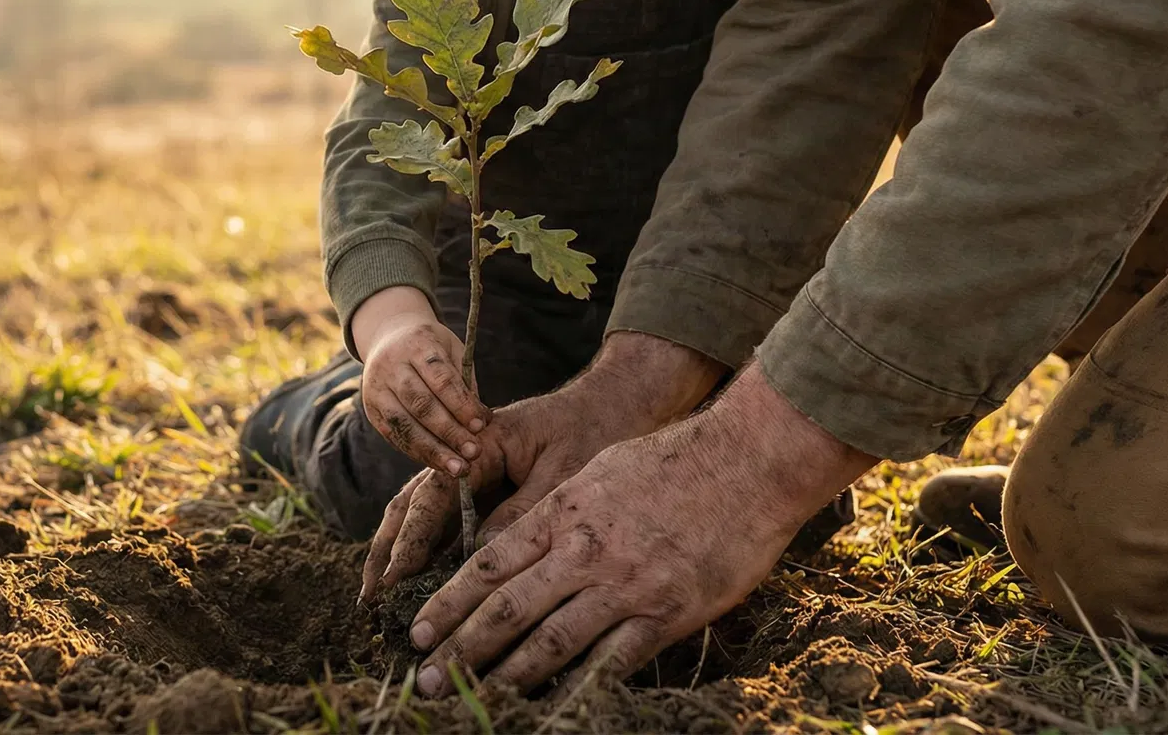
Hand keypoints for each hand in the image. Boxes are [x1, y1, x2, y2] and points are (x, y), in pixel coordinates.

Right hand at [351, 287, 485, 477]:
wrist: (388, 338)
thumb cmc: (431, 348)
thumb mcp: (452, 350)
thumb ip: (466, 382)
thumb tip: (481, 423)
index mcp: (417, 345)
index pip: (440, 378)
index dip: (461, 404)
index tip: (481, 425)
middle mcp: (392, 366)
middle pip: (421, 404)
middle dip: (449, 432)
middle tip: (474, 452)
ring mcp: (377, 389)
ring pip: (404, 425)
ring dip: (433, 451)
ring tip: (458, 469)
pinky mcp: (371, 410)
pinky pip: (395, 436)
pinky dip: (419, 453)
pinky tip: (439, 464)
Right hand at [360, 332, 725, 601]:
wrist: (623, 402)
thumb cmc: (596, 430)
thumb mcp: (563, 474)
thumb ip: (520, 515)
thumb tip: (478, 561)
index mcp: (479, 442)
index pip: (432, 496)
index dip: (410, 542)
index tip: (394, 581)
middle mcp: (467, 456)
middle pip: (412, 505)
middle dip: (388, 551)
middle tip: (369, 599)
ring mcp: (475, 473)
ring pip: (422, 514)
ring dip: (399, 552)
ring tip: (378, 596)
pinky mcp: (489, 489)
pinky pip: (449, 522)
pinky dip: (429, 551)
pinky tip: (420, 584)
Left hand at [403, 362, 876, 697]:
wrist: (748, 461)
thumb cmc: (675, 458)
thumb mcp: (600, 468)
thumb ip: (560, 508)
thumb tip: (522, 537)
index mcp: (562, 511)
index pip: (489, 565)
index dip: (450, 603)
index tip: (420, 631)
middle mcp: (582, 552)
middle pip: (506, 609)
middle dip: (460, 649)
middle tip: (426, 681)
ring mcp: (623, 586)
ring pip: (549, 642)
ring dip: (505, 677)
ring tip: (473, 701)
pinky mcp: (665, 614)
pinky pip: (611, 662)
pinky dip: (576, 689)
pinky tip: (551, 709)